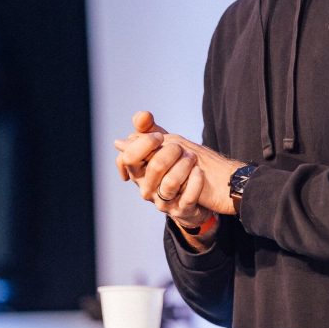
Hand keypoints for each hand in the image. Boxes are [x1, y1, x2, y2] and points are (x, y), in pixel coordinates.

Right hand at [114, 110, 243, 220]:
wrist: (199, 191)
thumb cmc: (175, 165)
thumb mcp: (163, 145)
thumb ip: (151, 130)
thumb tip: (141, 116)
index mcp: (137, 172)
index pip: (129, 158)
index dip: (145, 143)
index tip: (160, 136)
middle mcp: (146, 189)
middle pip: (154, 166)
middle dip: (172, 151)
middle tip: (182, 148)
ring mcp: (163, 202)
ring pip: (170, 183)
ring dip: (185, 165)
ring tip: (193, 158)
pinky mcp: (181, 210)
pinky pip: (188, 196)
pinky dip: (196, 181)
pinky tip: (199, 172)